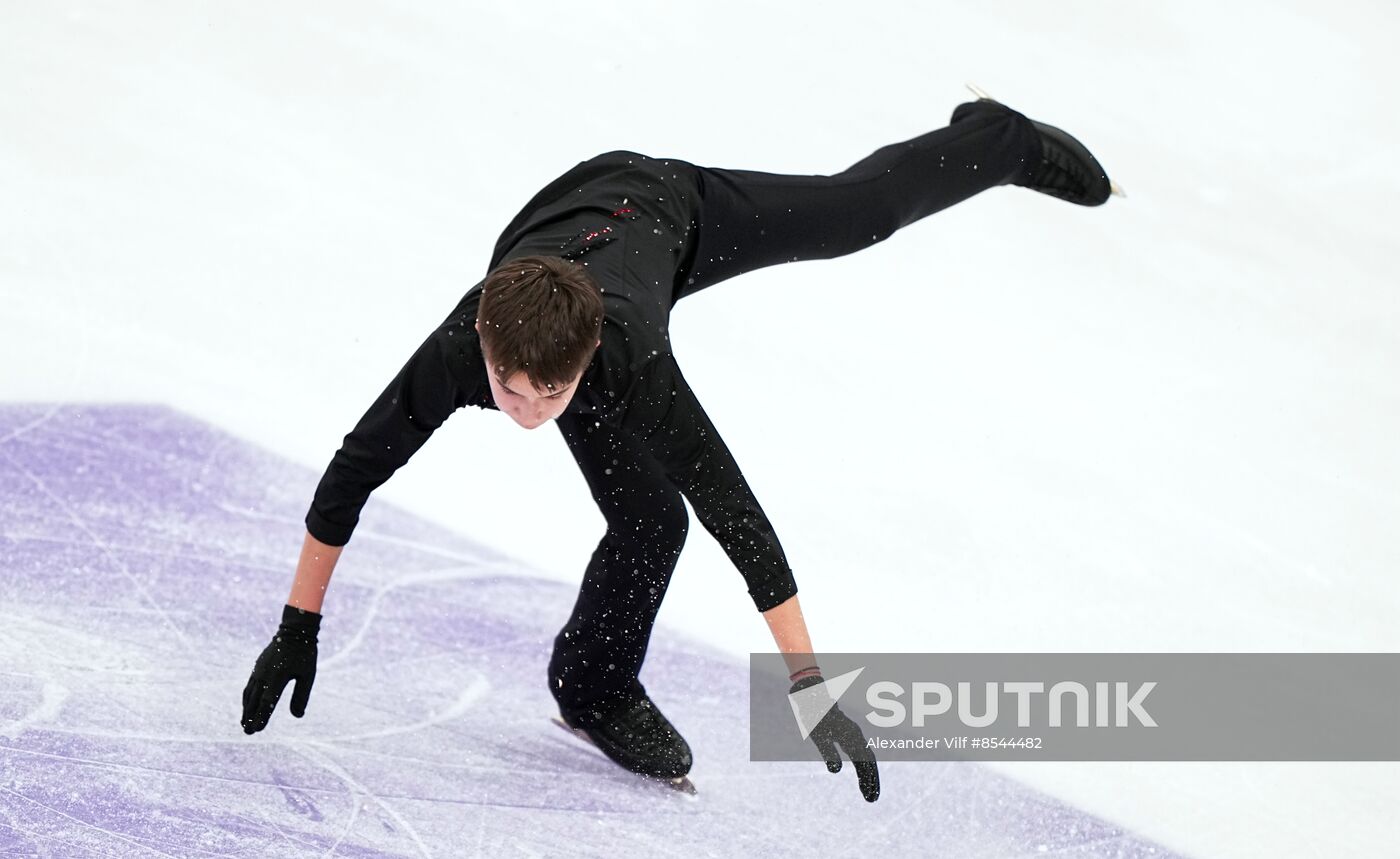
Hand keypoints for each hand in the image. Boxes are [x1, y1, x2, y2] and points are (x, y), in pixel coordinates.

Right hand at [241, 604, 320, 733]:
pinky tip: (247, 704)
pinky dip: (247, 698)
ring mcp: (258, 670)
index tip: (257, 730)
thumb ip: (301, 696)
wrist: (294, 631)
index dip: (261, 717)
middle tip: (248, 732)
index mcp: (277, 678)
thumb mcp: (307, 676)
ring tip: (245, 722)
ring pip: (248, 694)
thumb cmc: (304, 654)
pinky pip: (249, 685)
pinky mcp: (257, 667)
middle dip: (250, 717)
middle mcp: (264, 675)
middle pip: (253, 701)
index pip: (266, 703)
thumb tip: (298, 716)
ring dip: (246, 709)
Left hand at [790, 674, 880, 801]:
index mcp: (852, 738)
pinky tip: (862, 777)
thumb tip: (835, 771)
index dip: (869, 781)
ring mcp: (854, 735)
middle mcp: (857, 736)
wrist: (813, 697)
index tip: (870, 797)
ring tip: (868, 794)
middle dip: (872, 782)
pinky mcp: (849, 736)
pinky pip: (860, 754)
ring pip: (866, 759)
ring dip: (868, 776)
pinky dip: (862, 767)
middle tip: (872, 801)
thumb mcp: (819, 736)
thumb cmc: (815, 716)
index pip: (865, 763)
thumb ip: (828, 752)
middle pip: (869, 762)